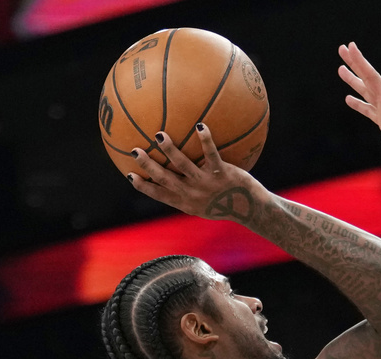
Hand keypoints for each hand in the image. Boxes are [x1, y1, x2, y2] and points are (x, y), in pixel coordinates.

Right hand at [128, 125, 259, 222]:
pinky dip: (206, 140)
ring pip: (184, 165)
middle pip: (166, 179)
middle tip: (135, 151)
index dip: (144, 187)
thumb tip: (174, 177)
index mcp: (186, 202)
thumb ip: (188, 193)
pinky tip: (200, 126)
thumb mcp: (204, 204)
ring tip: (160, 136)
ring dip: (170, 150)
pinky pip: (212, 154)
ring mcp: (207, 184)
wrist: (251, 209)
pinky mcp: (222, 174)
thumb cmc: (226, 204)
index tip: (129, 176)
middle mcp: (193, 194)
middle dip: (149, 166)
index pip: (160, 195)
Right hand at [338, 42, 380, 174]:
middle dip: (355, 64)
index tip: (350, 46)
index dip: (360, 62)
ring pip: (366, 92)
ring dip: (354, 80)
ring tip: (341, 70)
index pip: (372, 77)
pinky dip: (358, 103)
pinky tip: (349, 99)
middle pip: (368, 79)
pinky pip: (369, 110)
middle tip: (342, 49)